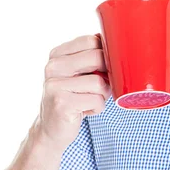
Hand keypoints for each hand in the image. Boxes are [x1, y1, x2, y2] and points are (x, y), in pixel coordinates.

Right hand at [34, 34, 111, 152]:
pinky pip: (97, 101)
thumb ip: (91, 57)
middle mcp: (53, 67)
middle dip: (107, 74)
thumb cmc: (72, 97)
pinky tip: (85, 110)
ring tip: (90, 100)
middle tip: (100, 86)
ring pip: (100, 82)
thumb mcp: (77, 73)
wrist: (50, 129)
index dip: (106, 52)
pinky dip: (97, 108)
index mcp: (57, 54)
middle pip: (97, 57)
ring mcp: (55, 85)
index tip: (104, 67)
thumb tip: (118, 45)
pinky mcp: (62, 104)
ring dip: (102, 94)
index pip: (91, 40)